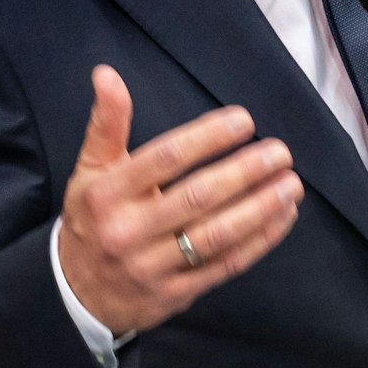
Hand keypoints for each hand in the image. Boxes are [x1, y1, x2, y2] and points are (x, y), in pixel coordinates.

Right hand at [56, 65, 302, 336]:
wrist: (77, 294)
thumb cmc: (93, 220)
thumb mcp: (90, 170)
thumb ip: (106, 123)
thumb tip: (107, 74)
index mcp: (108, 194)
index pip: (166, 158)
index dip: (208, 137)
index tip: (244, 121)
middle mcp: (129, 231)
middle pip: (198, 197)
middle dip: (246, 172)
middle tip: (280, 152)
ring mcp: (153, 266)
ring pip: (216, 235)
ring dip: (261, 208)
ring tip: (290, 184)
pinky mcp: (175, 294)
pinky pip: (225, 265)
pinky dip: (260, 241)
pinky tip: (281, 217)